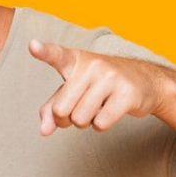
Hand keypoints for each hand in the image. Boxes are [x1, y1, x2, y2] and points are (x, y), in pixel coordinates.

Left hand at [29, 39, 166, 135]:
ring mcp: (111, 77)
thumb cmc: (98, 85)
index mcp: (74, 60)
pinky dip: (102, 125)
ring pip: (80, 120)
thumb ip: (52, 108)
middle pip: (62, 110)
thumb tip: (44, 131)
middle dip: (67, 119)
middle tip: (80, 107)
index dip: (43, 52)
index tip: (32, 46)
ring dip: (86, 122)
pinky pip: (100, 124)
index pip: (56, 55)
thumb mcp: (72, 91)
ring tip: (99, 106)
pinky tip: (111, 110)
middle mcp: (92, 65)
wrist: (143, 81)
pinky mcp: (127, 93)